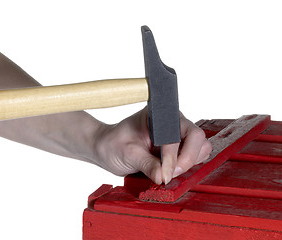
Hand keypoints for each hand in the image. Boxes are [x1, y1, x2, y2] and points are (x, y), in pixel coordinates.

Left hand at [93, 107, 211, 184]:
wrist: (107, 149)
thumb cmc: (114, 144)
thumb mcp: (129, 154)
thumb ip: (147, 164)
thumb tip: (163, 177)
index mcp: (160, 116)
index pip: (178, 133)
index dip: (174, 155)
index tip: (165, 173)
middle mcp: (173, 123)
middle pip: (197, 139)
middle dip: (186, 160)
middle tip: (169, 175)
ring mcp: (178, 135)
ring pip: (200, 149)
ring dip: (188, 164)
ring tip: (168, 173)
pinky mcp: (179, 149)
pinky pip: (194, 158)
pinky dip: (187, 168)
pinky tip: (170, 172)